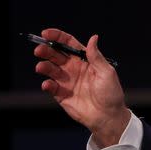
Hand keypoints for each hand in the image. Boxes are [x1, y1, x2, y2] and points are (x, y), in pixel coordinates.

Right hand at [34, 28, 128, 146]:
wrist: (108, 116)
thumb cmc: (111, 93)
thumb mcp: (107, 72)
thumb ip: (96, 56)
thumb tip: (93, 37)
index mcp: (84, 60)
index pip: (68, 43)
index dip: (57, 36)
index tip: (46, 34)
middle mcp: (73, 68)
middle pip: (56, 54)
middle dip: (46, 50)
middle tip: (39, 50)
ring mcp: (66, 80)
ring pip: (50, 68)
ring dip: (44, 66)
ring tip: (41, 67)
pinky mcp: (61, 94)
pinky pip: (50, 86)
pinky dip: (47, 84)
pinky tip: (48, 84)